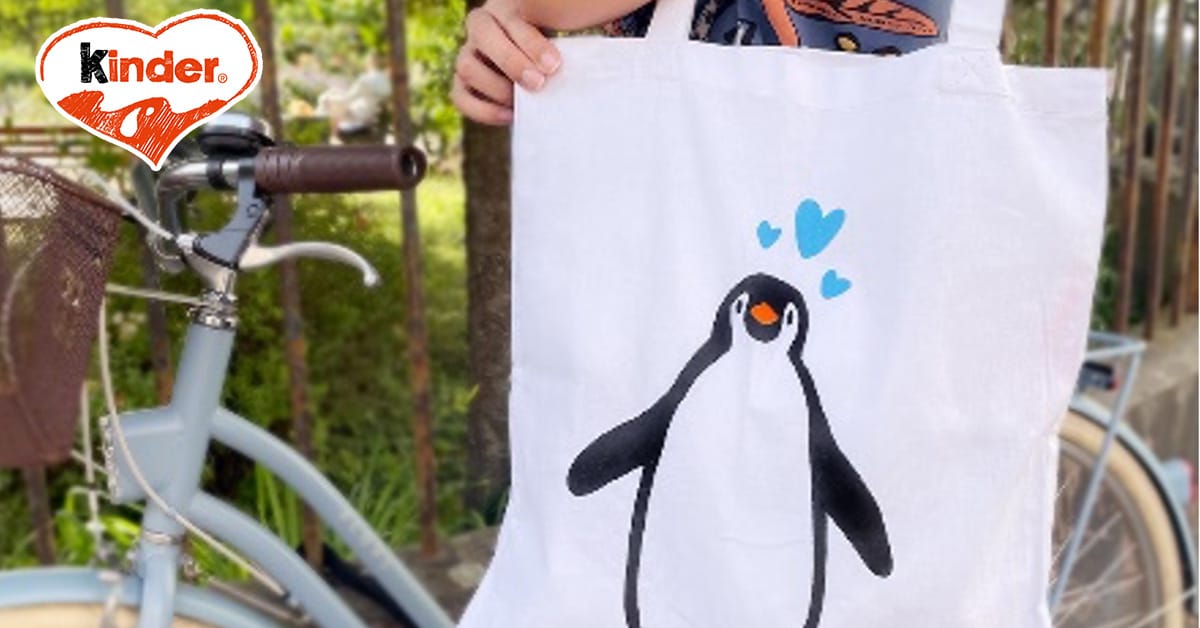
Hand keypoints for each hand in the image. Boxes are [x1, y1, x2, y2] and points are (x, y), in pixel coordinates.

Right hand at [452, 0, 561, 124]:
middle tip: (538, 83)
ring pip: (466, 66)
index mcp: (505, 7)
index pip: (510, 18)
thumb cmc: (554, 46)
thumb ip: (571, 25)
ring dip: (494, 87)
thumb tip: (581, 42)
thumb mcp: (563, 27)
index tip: (554, 65)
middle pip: (482, 35)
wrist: (542, 66)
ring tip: (521, 100)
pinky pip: (460, 96)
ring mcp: (469, 54)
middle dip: (511, 62)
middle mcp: (482, 26)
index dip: (530, 43)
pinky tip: (509, 115)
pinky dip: (482, 109)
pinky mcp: (463, 82)